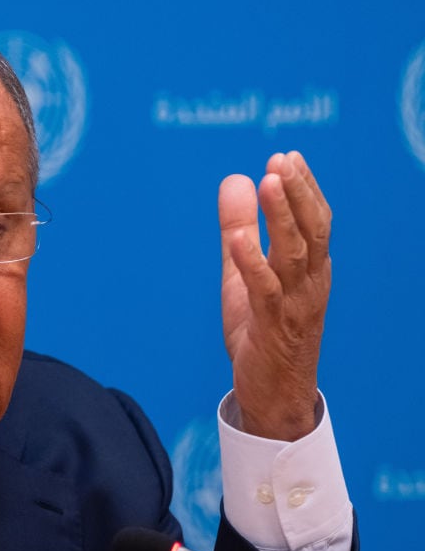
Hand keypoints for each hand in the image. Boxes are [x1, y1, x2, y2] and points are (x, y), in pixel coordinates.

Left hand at [218, 151, 331, 440]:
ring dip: (280, 217)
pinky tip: (237, 240)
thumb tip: (234, 179)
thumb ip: (239, 228)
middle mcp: (310, 283)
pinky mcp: (271, 327)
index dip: (304, 188)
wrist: (274, 394)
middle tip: (283, 160)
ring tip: (267, 182)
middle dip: (298, 193)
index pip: (315, 221)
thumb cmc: (263, 330)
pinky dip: (252, 263)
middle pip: (311, 230)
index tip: (288, 155)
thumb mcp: (246, 273)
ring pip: (293, 255)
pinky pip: (265, 291)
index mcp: (310, 269)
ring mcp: (294, 305)